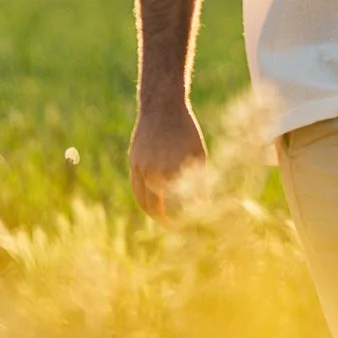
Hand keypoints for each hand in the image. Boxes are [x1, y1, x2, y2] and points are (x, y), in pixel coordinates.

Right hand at [127, 104, 207, 219]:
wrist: (161, 109)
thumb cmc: (186, 132)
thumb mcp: (198, 156)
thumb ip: (199, 182)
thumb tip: (204, 207)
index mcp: (173, 172)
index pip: (179, 207)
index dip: (187, 220)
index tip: (196, 226)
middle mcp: (154, 174)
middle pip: (160, 210)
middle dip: (171, 222)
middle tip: (181, 229)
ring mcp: (141, 170)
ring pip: (145, 203)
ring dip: (155, 215)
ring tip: (167, 221)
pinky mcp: (133, 165)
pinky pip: (137, 190)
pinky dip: (145, 201)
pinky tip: (155, 205)